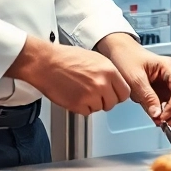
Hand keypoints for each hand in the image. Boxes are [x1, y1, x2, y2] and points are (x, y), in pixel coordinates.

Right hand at [5, 36, 128, 114]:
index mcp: (109, 70)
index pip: (125, 92)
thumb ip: (108, 72)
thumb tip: (116, 83)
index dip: (118, 94)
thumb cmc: (66, 58)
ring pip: (100, 108)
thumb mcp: (95, 58)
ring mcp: (90, 95)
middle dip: (105, 100)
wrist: (46, 63)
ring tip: (81, 91)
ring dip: (93, 103)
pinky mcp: (78, 104)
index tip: (114, 94)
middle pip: (113, 103)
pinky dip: (82, 107)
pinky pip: (87, 112)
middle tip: (95, 94)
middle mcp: (102, 83)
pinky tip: (75, 95)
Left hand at [95, 33, 170, 126]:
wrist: (121, 52)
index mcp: (169, 67)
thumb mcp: (135, 78)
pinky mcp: (165, 91)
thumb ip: (147, 97)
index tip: (163, 117)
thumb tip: (157, 115)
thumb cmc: (128, 58)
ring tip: (159, 122)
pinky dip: (166, 114)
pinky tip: (157, 118)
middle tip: (162, 124)